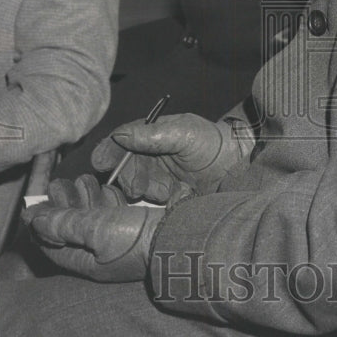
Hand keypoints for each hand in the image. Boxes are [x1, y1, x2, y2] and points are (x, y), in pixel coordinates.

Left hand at [22, 174, 172, 281]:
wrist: (182, 237)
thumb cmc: (137, 238)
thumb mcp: (95, 229)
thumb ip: (64, 224)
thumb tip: (35, 221)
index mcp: (87, 262)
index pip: (53, 245)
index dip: (42, 224)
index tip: (37, 202)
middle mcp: (101, 256)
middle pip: (73, 230)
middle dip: (64, 205)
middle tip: (61, 183)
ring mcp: (119, 243)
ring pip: (94, 220)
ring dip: (85, 200)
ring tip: (85, 180)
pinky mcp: (136, 230)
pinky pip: (114, 216)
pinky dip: (106, 201)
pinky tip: (109, 189)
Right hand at [92, 113, 239, 196]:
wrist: (236, 165)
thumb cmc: (211, 141)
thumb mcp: (184, 133)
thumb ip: (154, 135)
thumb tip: (121, 135)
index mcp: (149, 135)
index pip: (120, 142)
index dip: (107, 152)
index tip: (101, 163)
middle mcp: (148, 156)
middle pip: (124, 169)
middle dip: (130, 179)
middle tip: (139, 189)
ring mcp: (155, 177)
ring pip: (136, 188)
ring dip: (148, 191)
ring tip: (168, 192)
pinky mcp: (165, 196)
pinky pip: (152, 202)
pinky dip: (161, 202)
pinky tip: (177, 197)